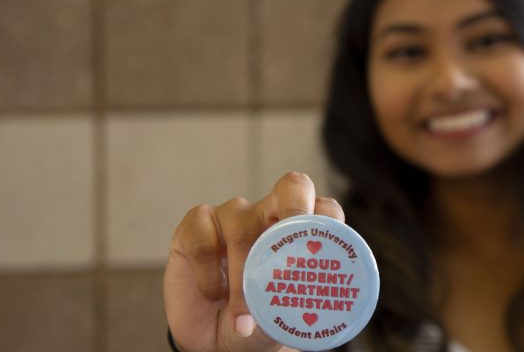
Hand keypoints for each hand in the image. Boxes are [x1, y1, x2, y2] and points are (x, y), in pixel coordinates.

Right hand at [163, 172, 344, 351]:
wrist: (212, 341)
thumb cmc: (256, 324)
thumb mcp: (282, 323)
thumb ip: (296, 308)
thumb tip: (308, 304)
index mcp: (299, 233)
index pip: (324, 209)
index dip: (326, 219)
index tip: (322, 249)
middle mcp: (269, 214)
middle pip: (292, 187)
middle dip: (295, 209)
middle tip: (289, 249)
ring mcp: (233, 217)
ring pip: (242, 226)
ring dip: (242, 275)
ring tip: (243, 315)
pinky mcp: (196, 226)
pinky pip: (203, 238)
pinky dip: (208, 273)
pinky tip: (213, 294)